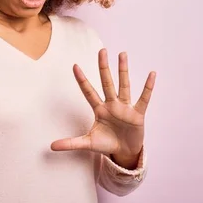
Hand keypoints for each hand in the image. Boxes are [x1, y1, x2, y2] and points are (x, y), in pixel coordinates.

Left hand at [51, 49, 155, 168]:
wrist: (124, 152)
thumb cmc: (106, 144)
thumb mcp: (88, 143)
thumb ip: (70, 143)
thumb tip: (51, 146)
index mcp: (99, 110)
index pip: (88, 92)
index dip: (82, 80)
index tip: (75, 66)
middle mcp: (112, 105)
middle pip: (106, 83)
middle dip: (103, 67)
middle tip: (102, 50)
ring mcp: (125, 108)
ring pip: (124, 85)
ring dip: (123, 70)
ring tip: (122, 54)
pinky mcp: (138, 114)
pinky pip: (143, 99)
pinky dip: (148, 87)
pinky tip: (152, 74)